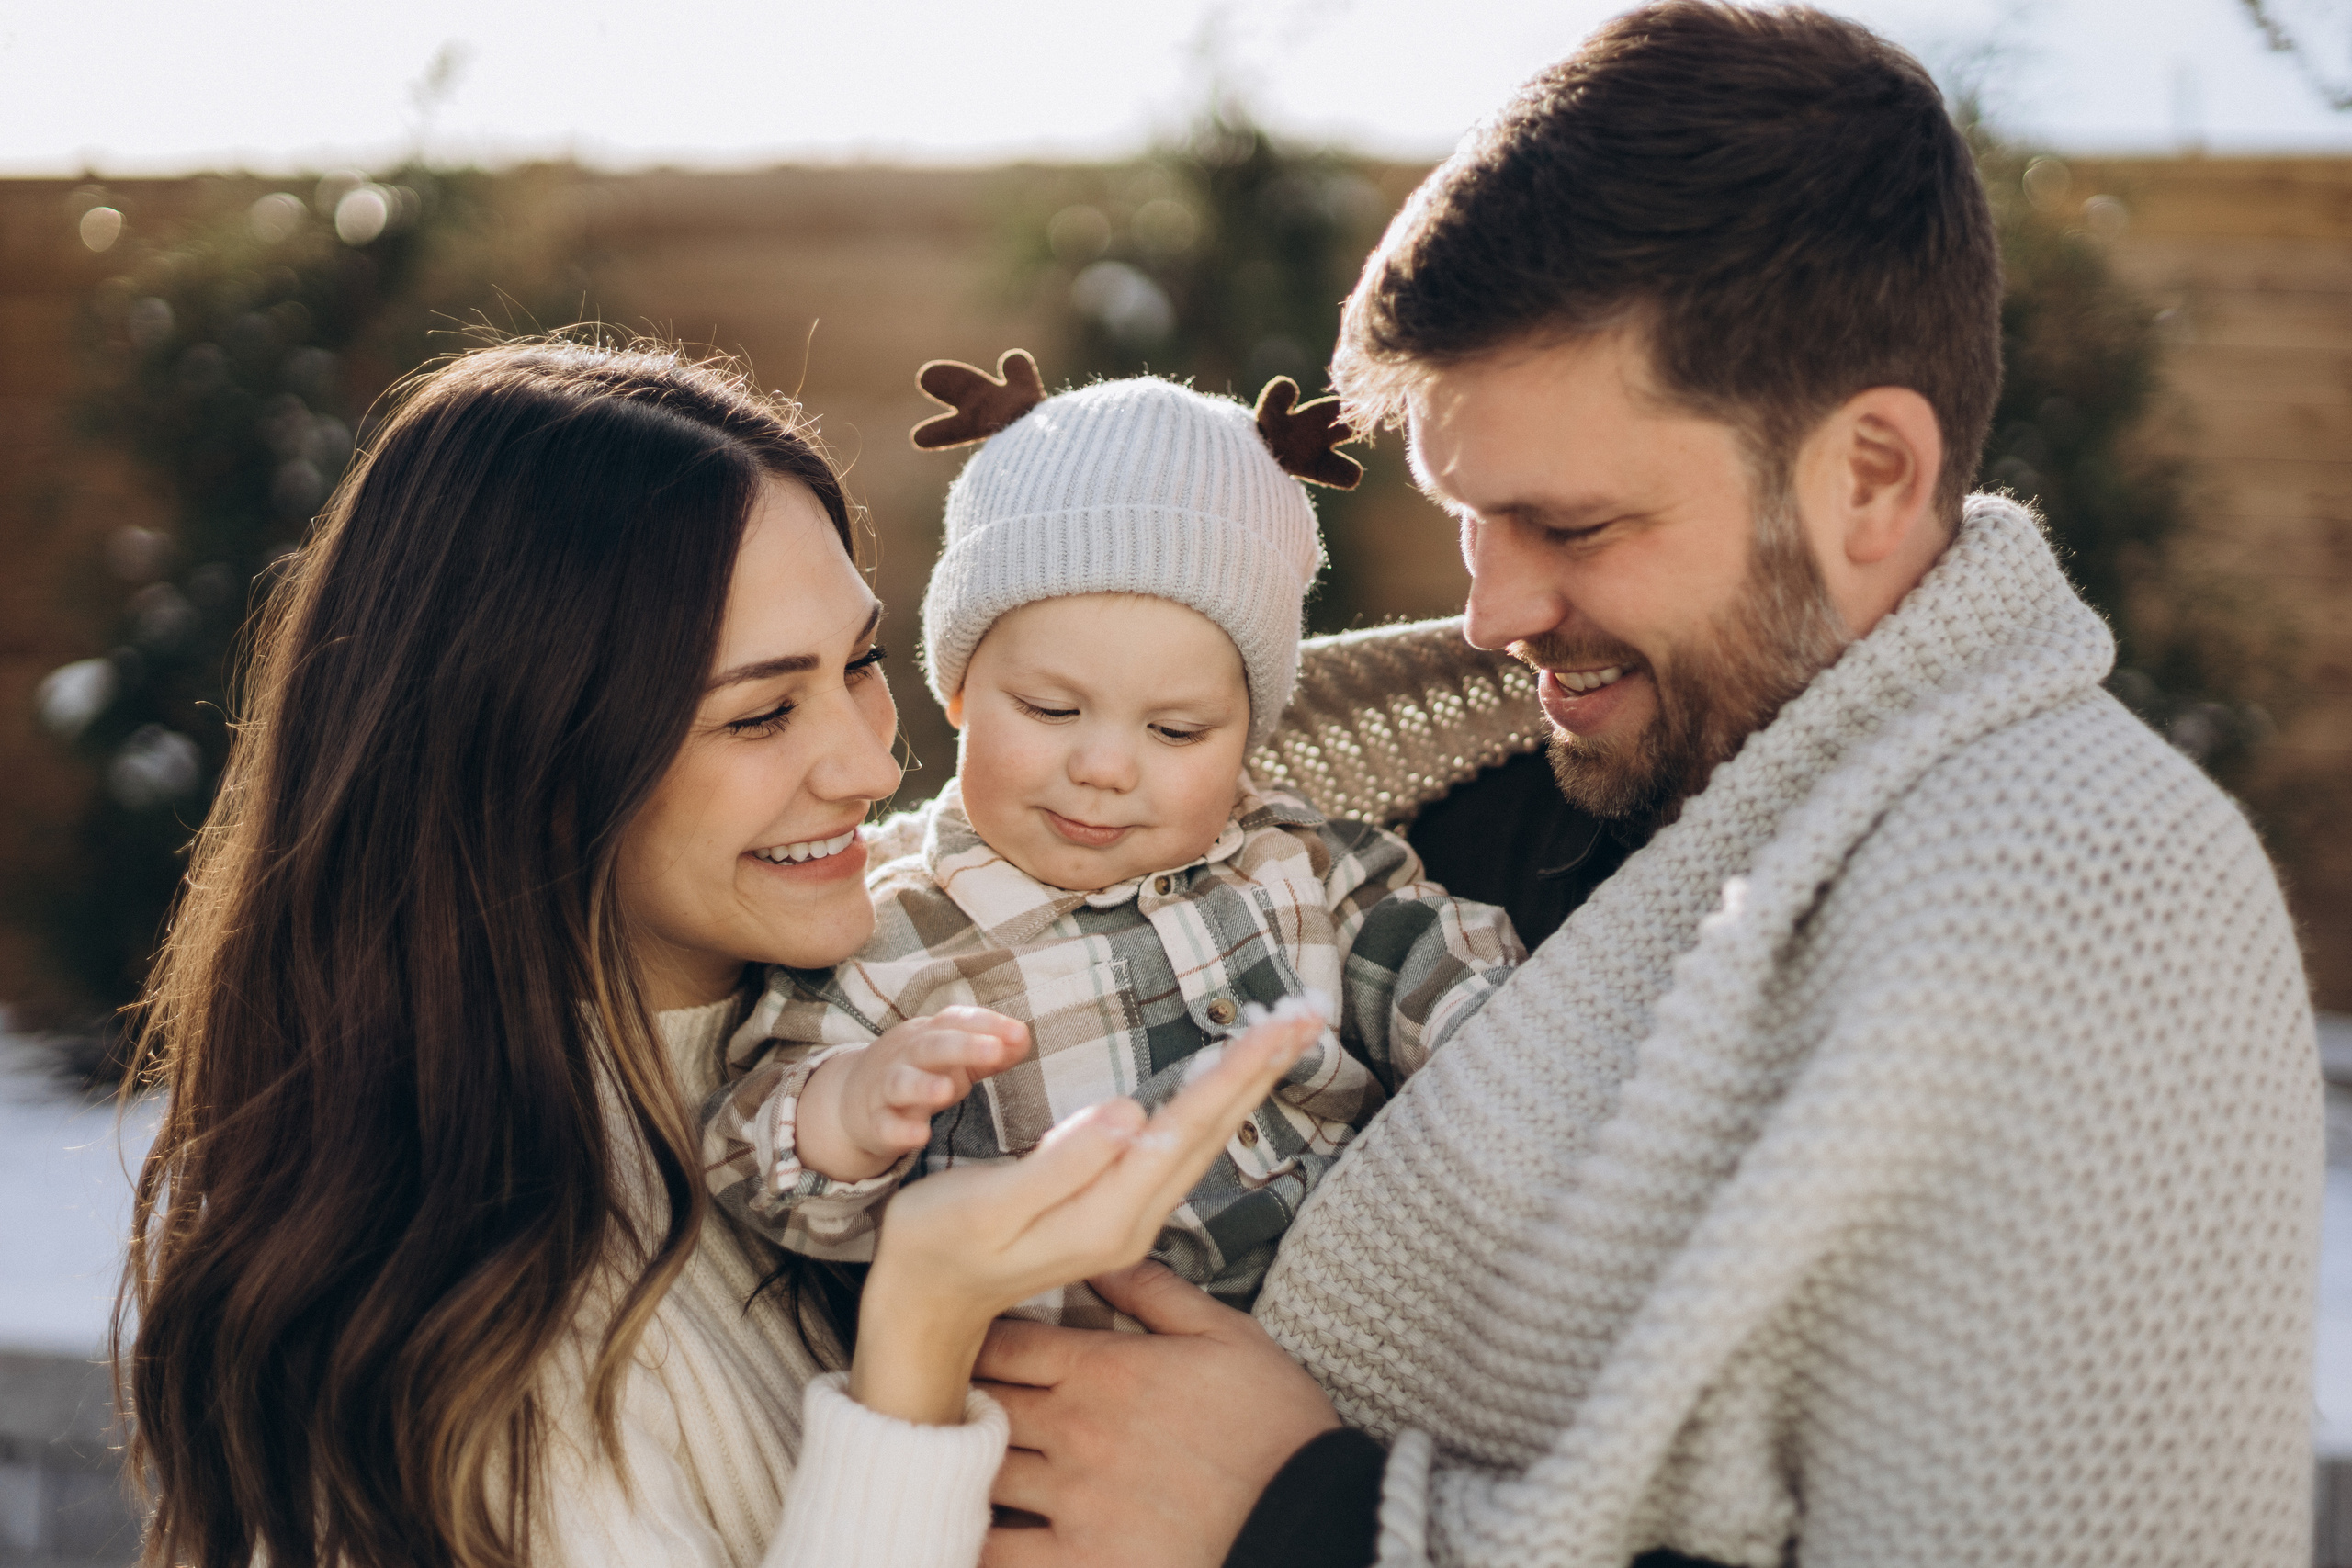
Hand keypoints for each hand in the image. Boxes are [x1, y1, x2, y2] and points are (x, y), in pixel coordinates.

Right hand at [795, 1006, 1029, 1181]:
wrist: (850, 1100)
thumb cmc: (917, 1073)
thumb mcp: (951, 1059)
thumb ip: (989, 1053)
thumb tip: (1024, 1039)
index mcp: (928, 1034)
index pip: (956, 1021)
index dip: (987, 1024)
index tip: (1019, 1034)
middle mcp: (905, 1056)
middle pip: (931, 1045)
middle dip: (963, 1046)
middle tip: (995, 1050)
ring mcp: (885, 1088)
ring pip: (901, 1083)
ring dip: (924, 1085)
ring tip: (948, 1090)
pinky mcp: (874, 1123)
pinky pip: (884, 1126)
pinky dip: (900, 1130)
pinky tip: (920, 1135)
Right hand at [848, 1011, 1320, 1425]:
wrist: (923, 1307)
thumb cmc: (939, 1244)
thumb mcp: (988, 1204)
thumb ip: (1062, 1164)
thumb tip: (1130, 1112)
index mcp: (1107, 1215)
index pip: (1188, 1126)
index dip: (1239, 1070)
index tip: (1283, 1022)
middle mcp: (1133, 1222)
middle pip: (1212, 1130)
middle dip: (1262, 1068)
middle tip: (1309, 1010)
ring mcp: (1128, 1221)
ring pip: (1203, 1140)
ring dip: (1246, 1084)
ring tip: (1283, 1036)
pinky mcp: (1115, 1213)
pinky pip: (1180, 1148)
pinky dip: (1214, 1105)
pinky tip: (1224, 1083)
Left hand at [976, 1263, 1341, 1567]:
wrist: (1307, 1517)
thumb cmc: (1275, 1428)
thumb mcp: (1227, 1336)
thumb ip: (1155, 1295)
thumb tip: (1101, 1261)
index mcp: (1106, 1371)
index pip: (1003, 1343)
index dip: (974, 1339)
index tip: (961, 1341)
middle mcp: (1076, 1432)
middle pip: (981, 1403)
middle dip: (959, 1399)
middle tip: (944, 1399)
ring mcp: (1073, 1501)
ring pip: (979, 1474)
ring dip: (961, 1466)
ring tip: (950, 1462)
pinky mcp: (1081, 1562)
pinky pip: (997, 1554)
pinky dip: (971, 1541)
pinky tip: (960, 1528)